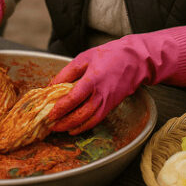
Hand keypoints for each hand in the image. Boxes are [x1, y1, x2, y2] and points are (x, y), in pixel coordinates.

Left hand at [48, 24, 185, 133]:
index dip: (61, 108)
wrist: (135, 60)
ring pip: (90, 120)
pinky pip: (97, 120)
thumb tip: (51, 85)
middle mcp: (101, 94)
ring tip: (60, 129)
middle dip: (65, 122)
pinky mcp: (112, 105)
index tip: (50, 113)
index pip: (74, 98)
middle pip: (81, 114)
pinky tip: (75, 128)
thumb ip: (67, 72)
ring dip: (73, 127)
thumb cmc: (110, 55)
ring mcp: (108, 101)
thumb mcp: (84, 58)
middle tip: (51, 124)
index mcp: (93, 79)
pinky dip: (85, 126)